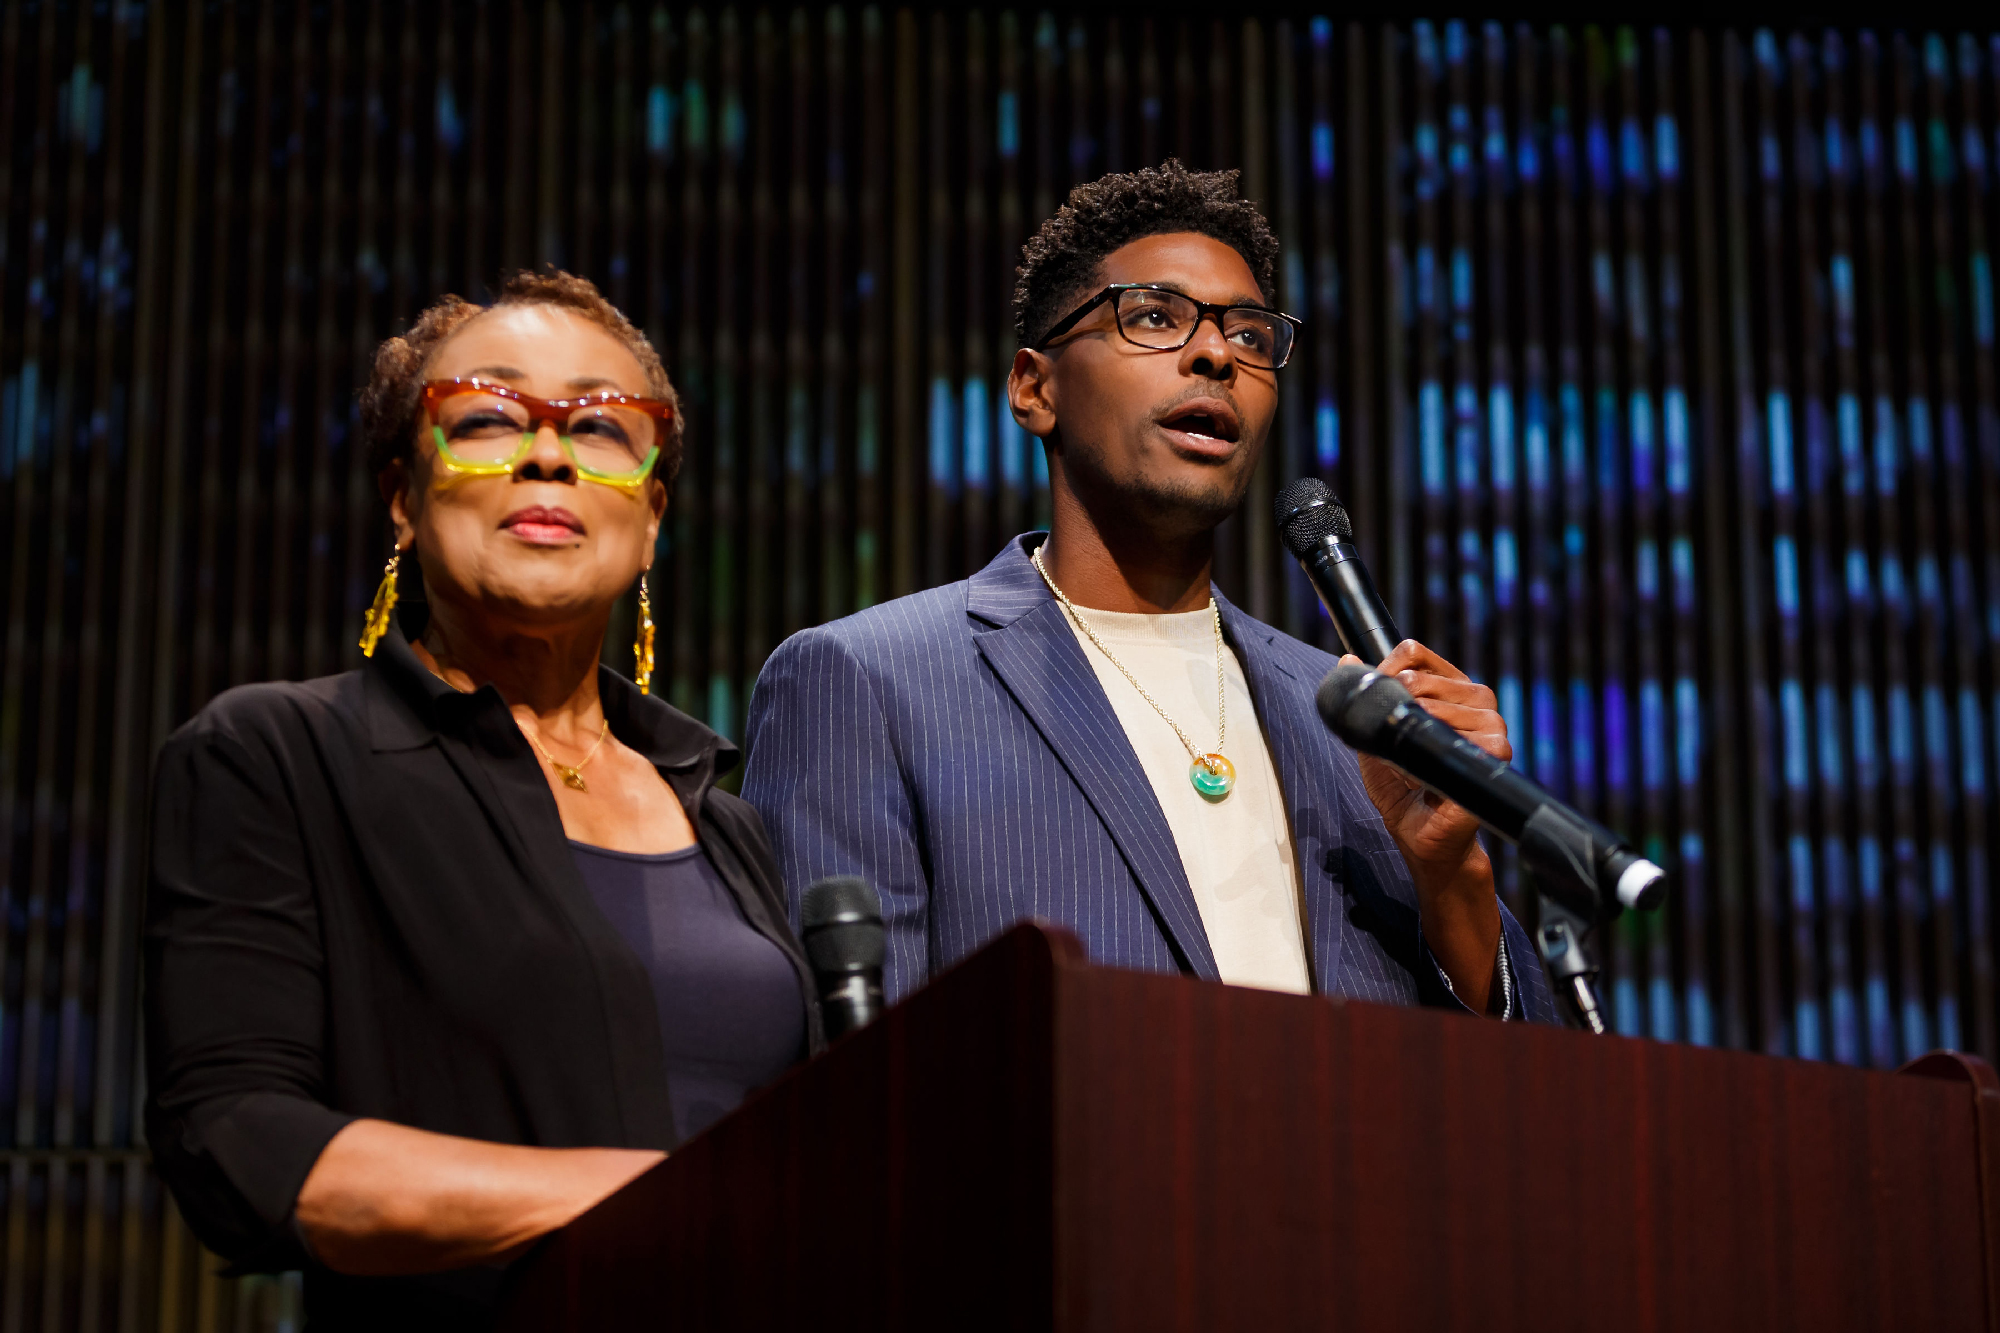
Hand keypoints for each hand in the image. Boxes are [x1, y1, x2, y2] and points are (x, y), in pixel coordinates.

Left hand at [1348, 640, 1508, 872]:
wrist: (1423, 838)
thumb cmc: (1406, 789)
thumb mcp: (1378, 736)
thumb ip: (1368, 696)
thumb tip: (1346, 660)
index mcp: (1456, 691)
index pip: (1416, 654)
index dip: (1386, 669)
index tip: (1374, 695)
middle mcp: (1480, 702)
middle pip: (1418, 678)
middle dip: (1392, 709)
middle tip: (1395, 745)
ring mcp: (1492, 726)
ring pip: (1429, 705)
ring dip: (1406, 737)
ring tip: (1412, 764)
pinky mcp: (1495, 752)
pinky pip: (1446, 736)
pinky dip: (1422, 755)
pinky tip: (1425, 774)